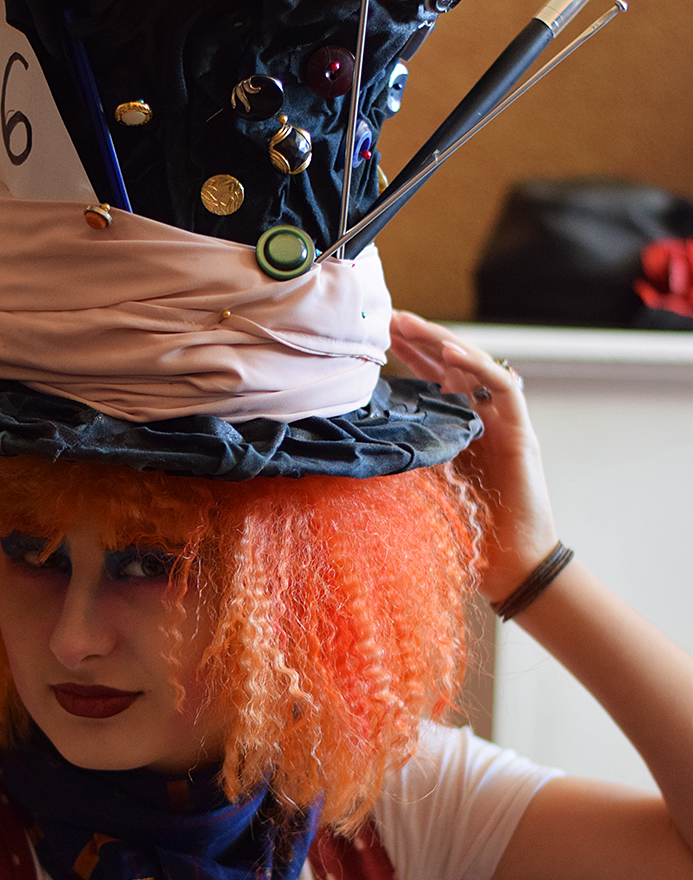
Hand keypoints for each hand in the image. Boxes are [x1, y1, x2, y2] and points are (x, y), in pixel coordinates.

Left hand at [388, 311, 557, 602]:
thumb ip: (403, 458)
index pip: (433, 379)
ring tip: (410, 324)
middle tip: (388, 317)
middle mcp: (481, 418)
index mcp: (456, 427)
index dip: (409, 355)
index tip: (378, 337)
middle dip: (420, 338)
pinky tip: (449, 353)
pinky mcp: (521, 431)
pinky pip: (502, 386)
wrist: (508, 563)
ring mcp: (503, 422)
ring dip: (441, 342)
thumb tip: (358, 444)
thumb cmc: (465, 532)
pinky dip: (477, 366)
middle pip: (452, 365)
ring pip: (475, 366)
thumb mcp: (421, 486)